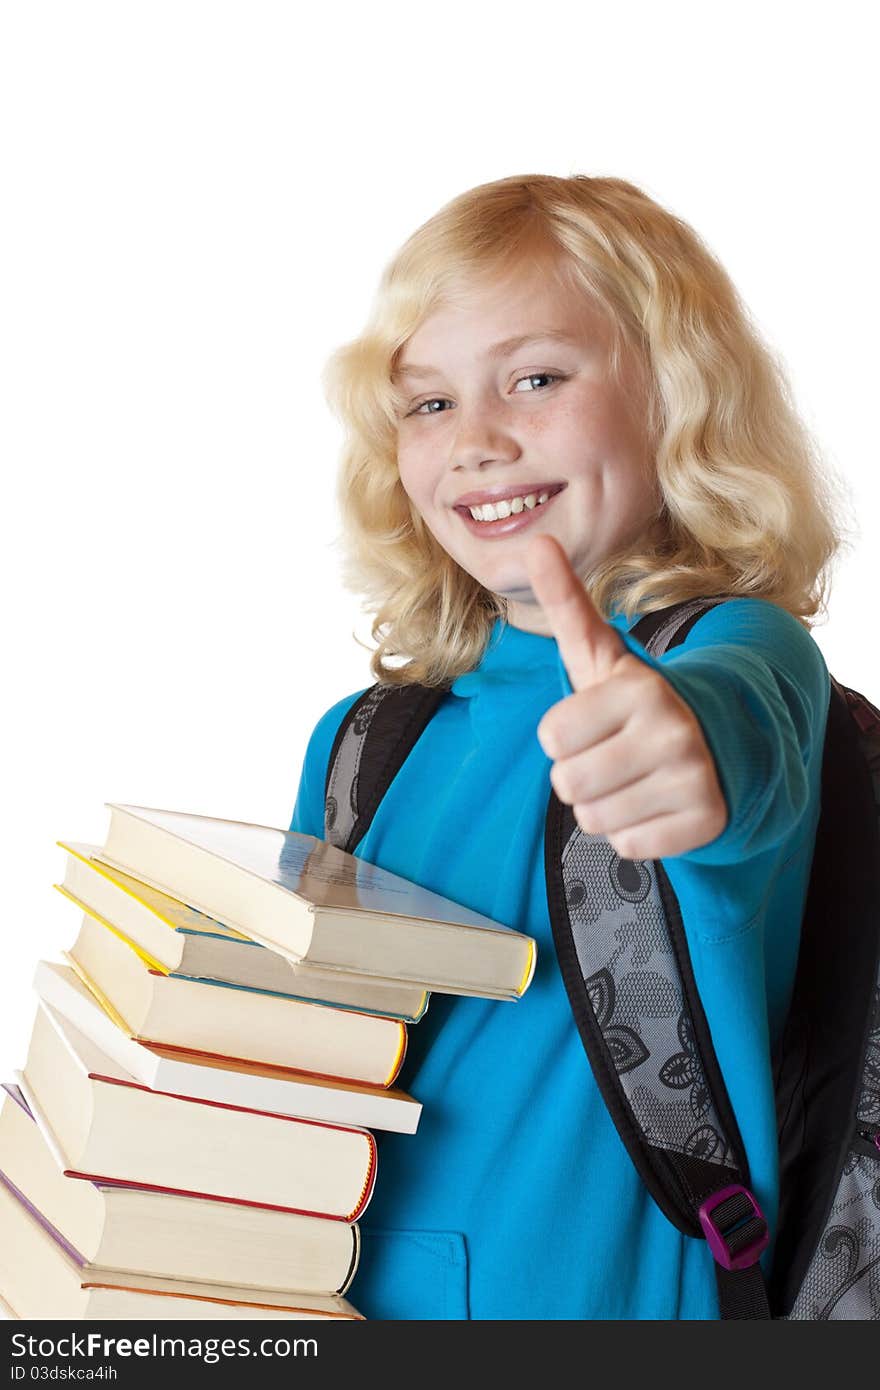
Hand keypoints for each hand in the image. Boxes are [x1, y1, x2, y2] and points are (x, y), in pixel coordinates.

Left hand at [525, 535, 727, 859]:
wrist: (719, 736)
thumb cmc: (637, 699)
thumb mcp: (601, 654)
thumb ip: (566, 602)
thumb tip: (536, 542)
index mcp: (639, 687)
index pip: (551, 739)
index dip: (563, 736)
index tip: (594, 723)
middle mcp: (673, 730)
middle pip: (568, 785)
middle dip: (579, 774)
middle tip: (613, 755)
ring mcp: (695, 777)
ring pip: (595, 820)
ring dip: (604, 805)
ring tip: (633, 778)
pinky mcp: (707, 820)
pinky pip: (630, 846)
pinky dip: (635, 832)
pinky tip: (656, 803)